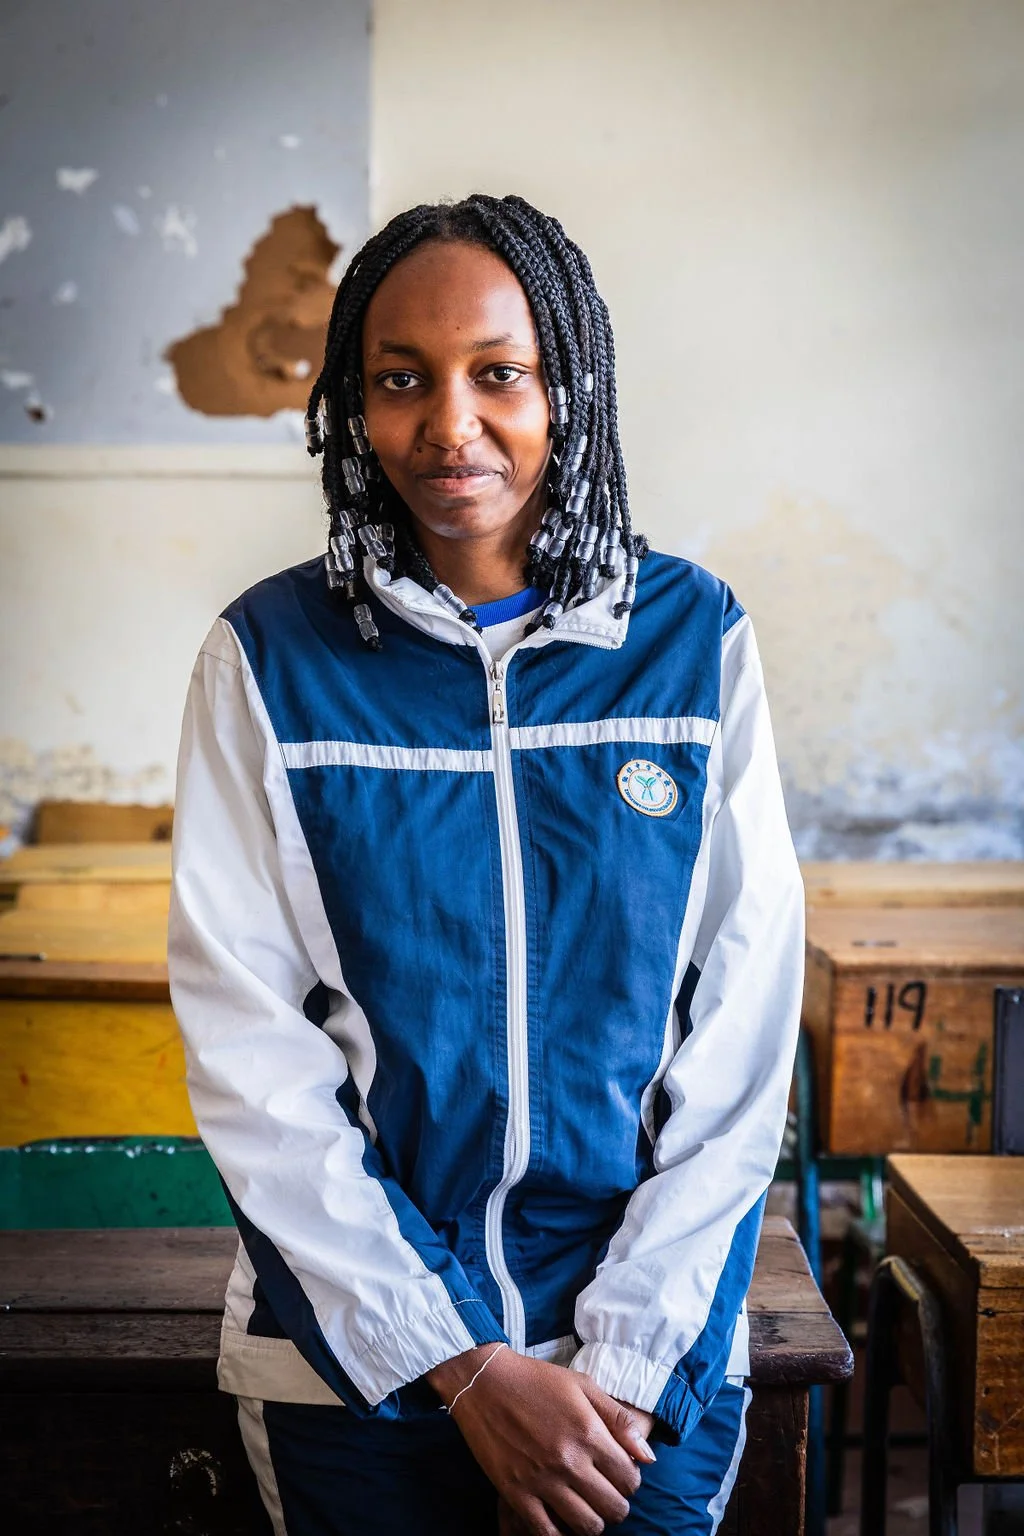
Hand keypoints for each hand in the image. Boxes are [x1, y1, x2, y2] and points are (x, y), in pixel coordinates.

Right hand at [427, 1348, 655, 1535]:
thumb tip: (648, 1457)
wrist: (484, 1381)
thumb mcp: (583, 1386)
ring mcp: (542, 1480)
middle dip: (617, 1505)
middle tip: (606, 1494)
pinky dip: (559, 1535)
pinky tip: (561, 1519)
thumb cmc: (537, 1380)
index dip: (631, 1482)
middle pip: (613, 1508)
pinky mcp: (516, 1493)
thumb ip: (619, 1419)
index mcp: (589, 1432)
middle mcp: (569, 1460)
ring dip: (594, 1522)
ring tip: (586, 1507)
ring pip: (586, 1526)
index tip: (620, 1476)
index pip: (630, 1479)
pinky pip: (547, 1534)